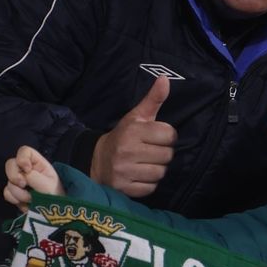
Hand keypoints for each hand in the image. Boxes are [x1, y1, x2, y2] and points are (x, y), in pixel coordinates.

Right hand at [2, 145, 60, 210]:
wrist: (54, 214)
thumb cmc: (55, 195)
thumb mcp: (48, 185)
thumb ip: (35, 177)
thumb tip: (23, 175)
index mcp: (37, 163)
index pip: (24, 151)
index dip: (22, 158)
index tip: (27, 169)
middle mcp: (26, 170)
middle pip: (10, 164)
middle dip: (14, 176)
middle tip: (23, 185)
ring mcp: (19, 181)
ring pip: (9, 182)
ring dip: (19, 192)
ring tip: (31, 199)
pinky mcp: (15, 193)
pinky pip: (7, 193)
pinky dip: (15, 199)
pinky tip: (25, 204)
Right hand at [89, 76, 176, 197]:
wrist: (96, 161)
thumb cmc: (122, 136)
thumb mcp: (136, 116)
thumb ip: (153, 99)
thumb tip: (165, 78)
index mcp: (133, 131)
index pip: (169, 135)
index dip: (166, 136)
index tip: (156, 137)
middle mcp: (128, 151)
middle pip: (167, 155)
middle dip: (162, 153)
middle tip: (150, 151)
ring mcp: (125, 171)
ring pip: (161, 173)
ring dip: (156, 169)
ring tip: (145, 163)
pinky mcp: (125, 188)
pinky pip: (151, 188)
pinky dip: (149, 183)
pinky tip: (139, 175)